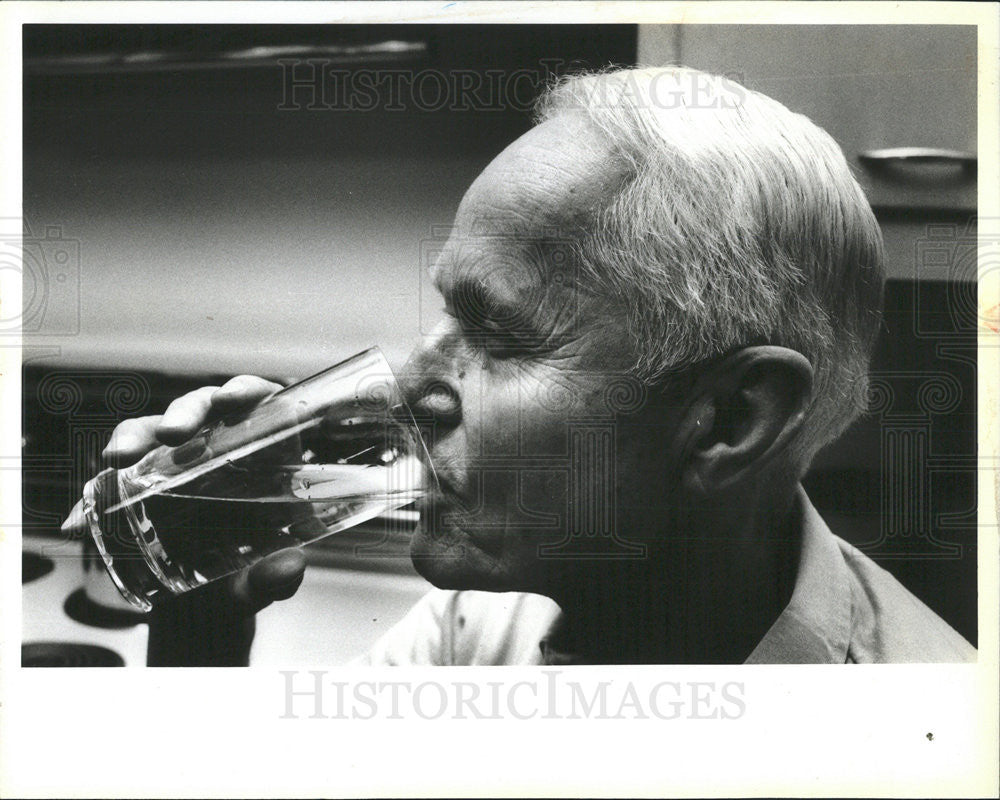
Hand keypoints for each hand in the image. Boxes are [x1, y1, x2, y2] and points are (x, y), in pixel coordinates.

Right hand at [62, 375, 307, 665]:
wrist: (210, 606)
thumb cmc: (252, 573)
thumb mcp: (267, 580)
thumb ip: (278, 576)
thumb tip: (288, 569)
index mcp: (261, 451)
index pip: (258, 403)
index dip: (246, 391)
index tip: (232, 400)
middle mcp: (216, 445)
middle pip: (200, 408)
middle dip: (182, 413)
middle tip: (170, 433)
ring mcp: (173, 462)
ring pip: (149, 432)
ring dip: (130, 440)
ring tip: (115, 462)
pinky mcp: (138, 485)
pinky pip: (112, 479)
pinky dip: (93, 497)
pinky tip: (79, 520)